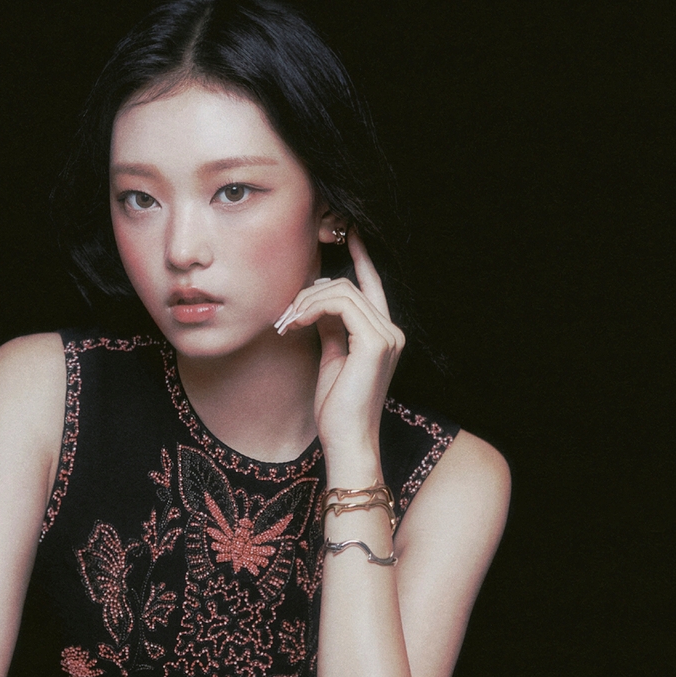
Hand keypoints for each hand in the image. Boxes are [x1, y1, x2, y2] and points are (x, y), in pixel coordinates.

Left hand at [274, 230, 404, 473]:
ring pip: (343, 291)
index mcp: (383, 336)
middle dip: (310, 294)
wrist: (347, 442)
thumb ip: (331, 329)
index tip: (346, 233)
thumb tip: (319, 302)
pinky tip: (296, 321)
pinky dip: (314, 307)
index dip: (360, 258)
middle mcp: (391, 332)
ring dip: (307, 301)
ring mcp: (387, 336)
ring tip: (287, 322)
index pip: (372, 286)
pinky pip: (342, 304)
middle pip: (349, 286)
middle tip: (284, 316)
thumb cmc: (337, 411)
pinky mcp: (375, 342)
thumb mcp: (332, 360)